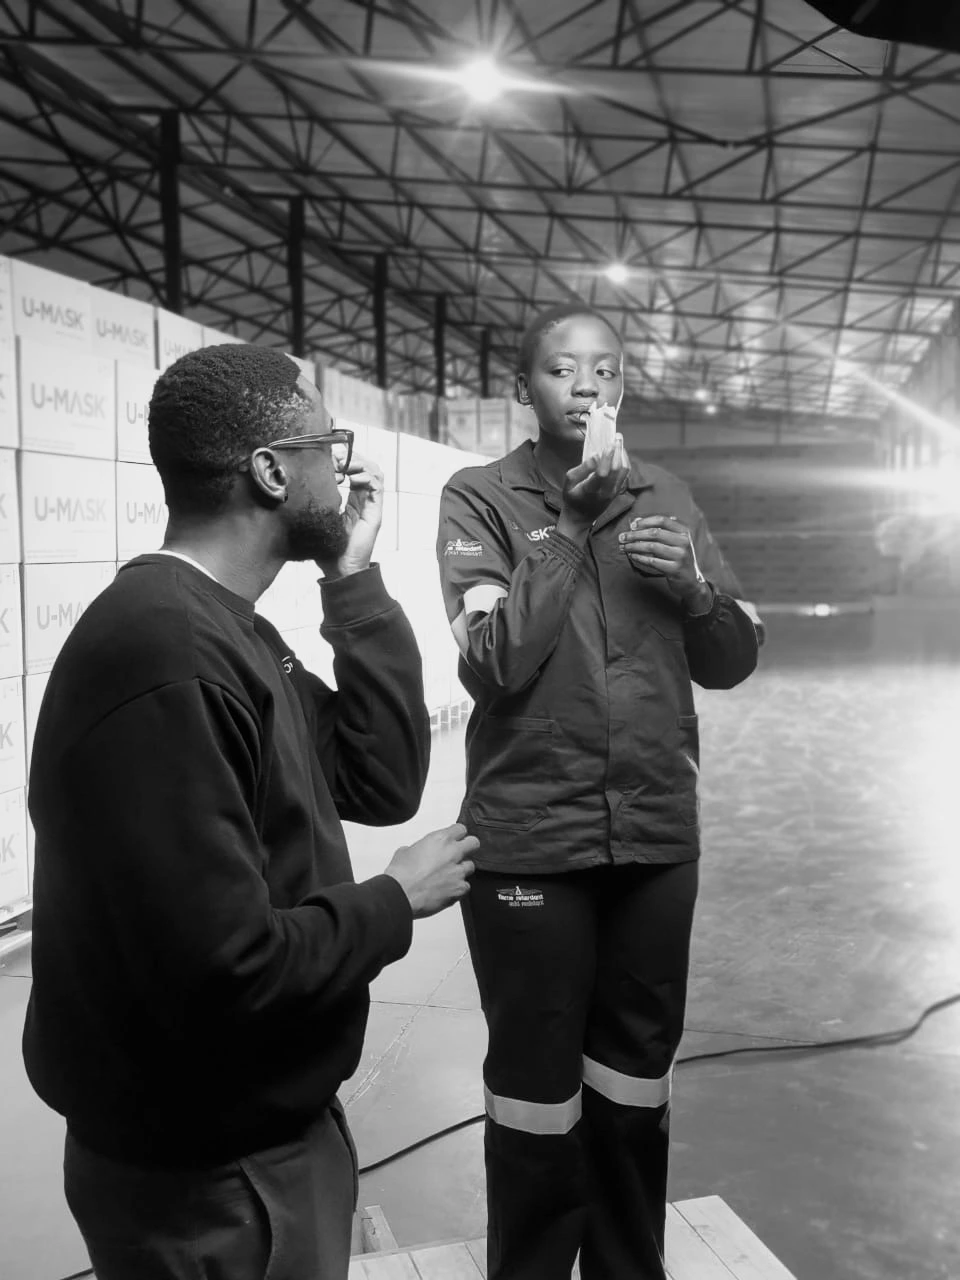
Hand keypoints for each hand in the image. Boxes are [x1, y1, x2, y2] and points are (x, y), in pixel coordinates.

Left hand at [316, 455, 383, 578]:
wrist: (340, 569)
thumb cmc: (327, 548)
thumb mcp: (318, 518)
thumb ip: (316, 501)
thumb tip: (299, 481)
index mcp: (353, 501)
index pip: (355, 471)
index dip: (344, 459)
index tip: (328, 456)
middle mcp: (364, 500)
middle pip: (366, 467)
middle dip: (352, 457)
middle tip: (336, 456)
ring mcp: (371, 505)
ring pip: (374, 472)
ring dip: (360, 463)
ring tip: (344, 463)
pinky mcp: (375, 512)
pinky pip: (377, 486)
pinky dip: (366, 476)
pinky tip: (352, 477)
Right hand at [384, 823, 478, 919]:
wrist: (401, 894)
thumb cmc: (401, 874)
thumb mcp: (405, 851)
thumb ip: (419, 848)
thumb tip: (418, 853)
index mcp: (440, 839)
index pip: (461, 829)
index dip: (457, 834)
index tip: (454, 838)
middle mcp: (453, 853)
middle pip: (474, 843)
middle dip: (467, 848)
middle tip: (459, 854)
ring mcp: (458, 872)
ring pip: (470, 866)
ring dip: (461, 869)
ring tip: (448, 875)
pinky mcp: (459, 889)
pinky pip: (465, 886)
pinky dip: (458, 888)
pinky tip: (447, 889)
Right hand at [560, 438, 630, 525]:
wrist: (580, 517)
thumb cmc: (572, 498)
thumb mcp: (568, 483)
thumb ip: (581, 469)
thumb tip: (596, 456)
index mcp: (591, 490)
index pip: (603, 473)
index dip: (607, 457)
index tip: (608, 444)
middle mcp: (606, 491)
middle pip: (617, 469)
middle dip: (618, 451)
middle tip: (617, 436)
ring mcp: (614, 492)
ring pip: (625, 471)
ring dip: (623, 455)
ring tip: (619, 442)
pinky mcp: (618, 491)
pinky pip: (625, 474)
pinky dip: (624, 461)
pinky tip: (620, 453)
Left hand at [619, 515, 708, 604]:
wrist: (690, 581)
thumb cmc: (678, 558)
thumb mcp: (675, 542)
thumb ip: (659, 530)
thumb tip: (636, 521)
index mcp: (684, 532)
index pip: (662, 520)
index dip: (645, 521)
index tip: (632, 525)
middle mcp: (684, 542)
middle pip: (655, 533)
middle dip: (635, 534)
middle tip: (622, 537)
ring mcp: (680, 556)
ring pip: (652, 546)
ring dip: (634, 546)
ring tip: (623, 547)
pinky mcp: (674, 569)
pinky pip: (652, 561)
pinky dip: (639, 557)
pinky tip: (631, 555)